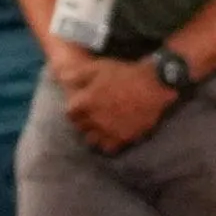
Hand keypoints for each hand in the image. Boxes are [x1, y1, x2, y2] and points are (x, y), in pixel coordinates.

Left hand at [57, 51, 179, 152]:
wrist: (154, 85)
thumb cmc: (125, 74)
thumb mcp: (98, 67)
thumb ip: (78, 74)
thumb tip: (62, 78)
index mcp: (86, 101)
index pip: (70, 113)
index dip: (74, 110)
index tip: (80, 107)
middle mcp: (94, 118)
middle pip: (80, 127)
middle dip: (83, 122)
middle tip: (92, 116)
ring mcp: (108, 130)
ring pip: (91, 140)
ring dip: (93, 134)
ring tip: (100, 127)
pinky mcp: (123, 138)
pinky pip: (108, 147)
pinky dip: (107, 143)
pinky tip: (111, 135)